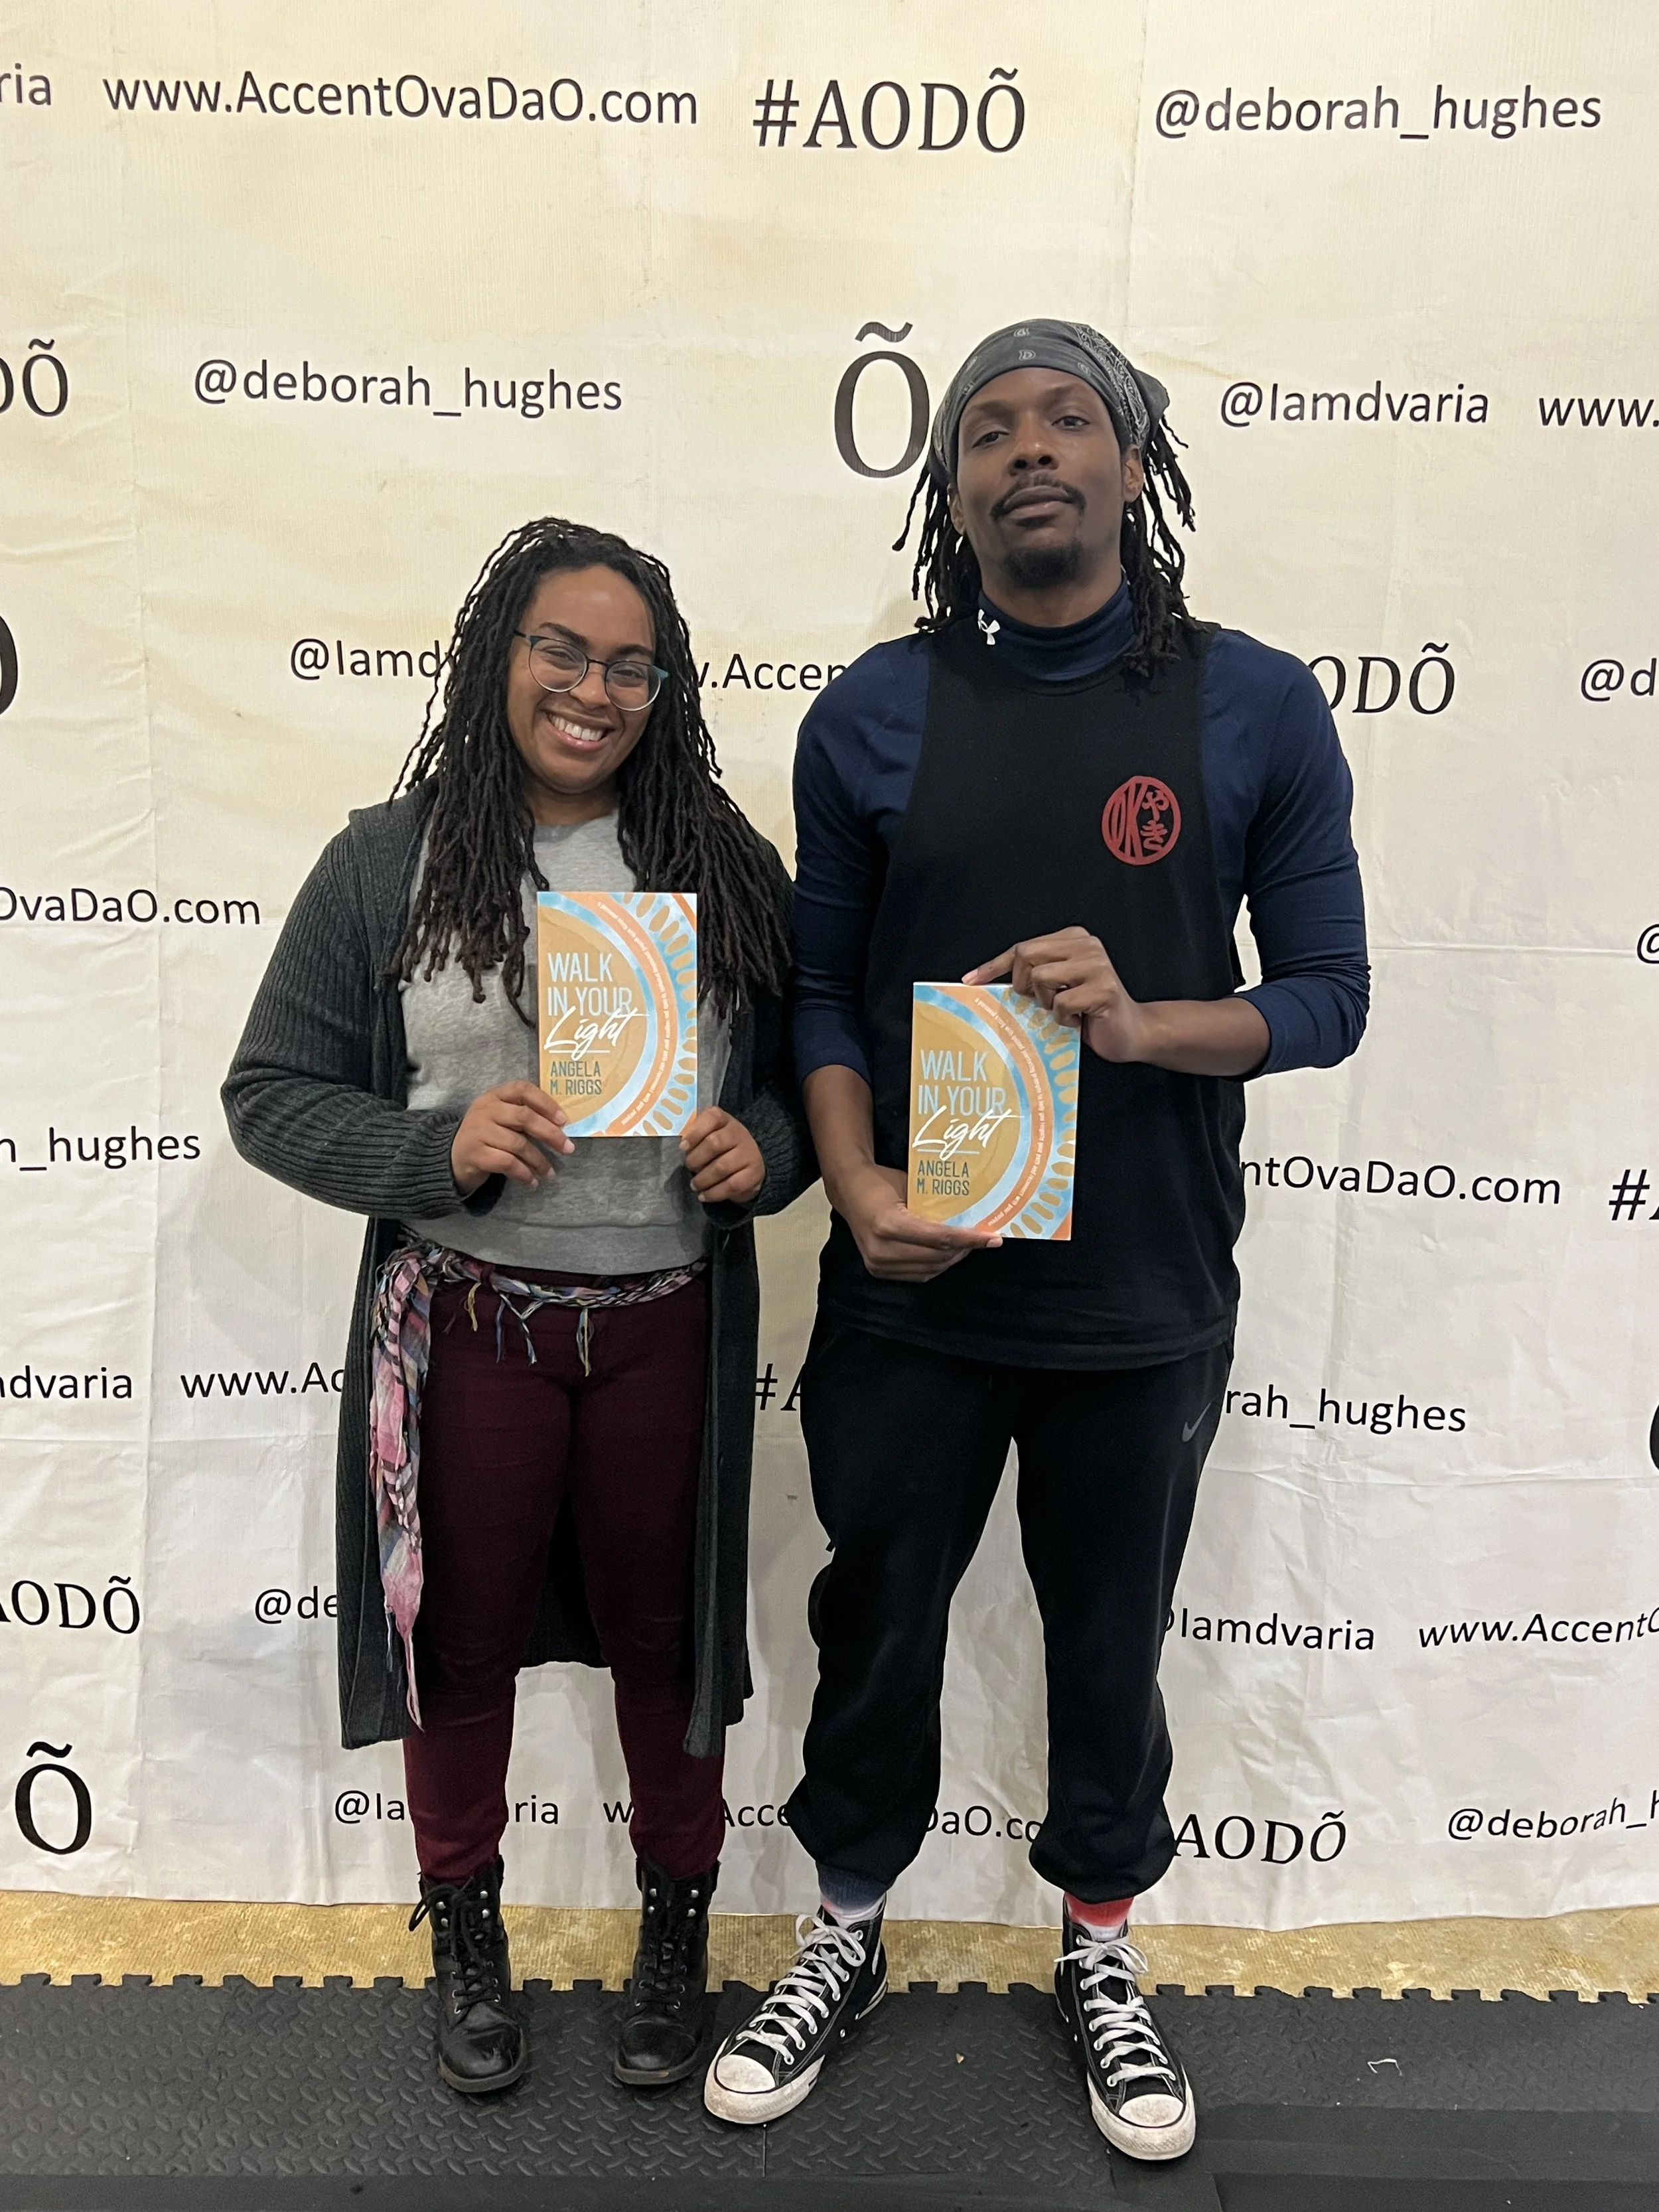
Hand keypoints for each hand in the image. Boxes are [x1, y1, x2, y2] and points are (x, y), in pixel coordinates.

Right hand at [451, 1081, 572, 1195]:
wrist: (452, 1158)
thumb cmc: (487, 1136)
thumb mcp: (500, 1118)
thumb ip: (523, 1115)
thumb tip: (561, 1127)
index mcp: (494, 1096)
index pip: (522, 1089)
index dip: (546, 1102)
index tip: (563, 1120)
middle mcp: (485, 1110)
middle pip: (524, 1117)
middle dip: (550, 1134)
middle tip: (568, 1148)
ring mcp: (478, 1131)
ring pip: (518, 1144)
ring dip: (539, 1161)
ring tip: (550, 1173)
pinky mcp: (475, 1154)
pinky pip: (507, 1163)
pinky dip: (524, 1174)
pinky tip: (532, 1182)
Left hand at [680, 1107, 765, 1204]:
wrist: (751, 1164)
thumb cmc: (722, 1149)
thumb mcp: (710, 1135)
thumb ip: (695, 1136)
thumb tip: (682, 1146)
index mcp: (725, 1120)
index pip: (712, 1117)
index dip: (695, 1132)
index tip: (682, 1147)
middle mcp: (739, 1133)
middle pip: (714, 1143)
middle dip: (696, 1159)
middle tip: (689, 1167)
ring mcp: (749, 1154)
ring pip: (721, 1167)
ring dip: (703, 1179)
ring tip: (694, 1185)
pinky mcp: (753, 1174)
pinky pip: (731, 1185)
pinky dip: (713, 1193)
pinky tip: (704, 1196)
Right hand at [834, 1161, 1000, 1281]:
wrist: (849, 1190)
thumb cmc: (881, 1182)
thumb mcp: (911, 1185)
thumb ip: (936, 1203)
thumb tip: (973, 1214)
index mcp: (888, 1224)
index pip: (940, 1238)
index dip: (970, 1240)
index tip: (993, 1238)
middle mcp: (882, 1249)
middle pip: (937, 1257)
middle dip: (965, 1249)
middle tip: (985, 1239)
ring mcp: (878, 1264)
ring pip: (930, 1269)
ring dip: (953, 1259)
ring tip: (969, 1245)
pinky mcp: (878, 1271)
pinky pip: (918, 1275)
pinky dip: (937, 1266)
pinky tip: (948, 1253)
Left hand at [966, 927, 1148, 1063]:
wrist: (1130, 1032)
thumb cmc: (1089, 1012)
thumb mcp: (1056, 988)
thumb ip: (1033, 977)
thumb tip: (988, 983)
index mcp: (1073, 939)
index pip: (1022, 947)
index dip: (994, 965)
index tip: (971, 981)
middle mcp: (1086, 945)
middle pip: (1027, 954)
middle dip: (1024, 984)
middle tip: (1041, 1002)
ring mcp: (1097, 965)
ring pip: (1041, 978)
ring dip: (1047, 1003)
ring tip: (1065, 1010)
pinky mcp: (1104, 988)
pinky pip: (1061, 1004)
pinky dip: (1064, 1019)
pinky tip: (1079, 1020)